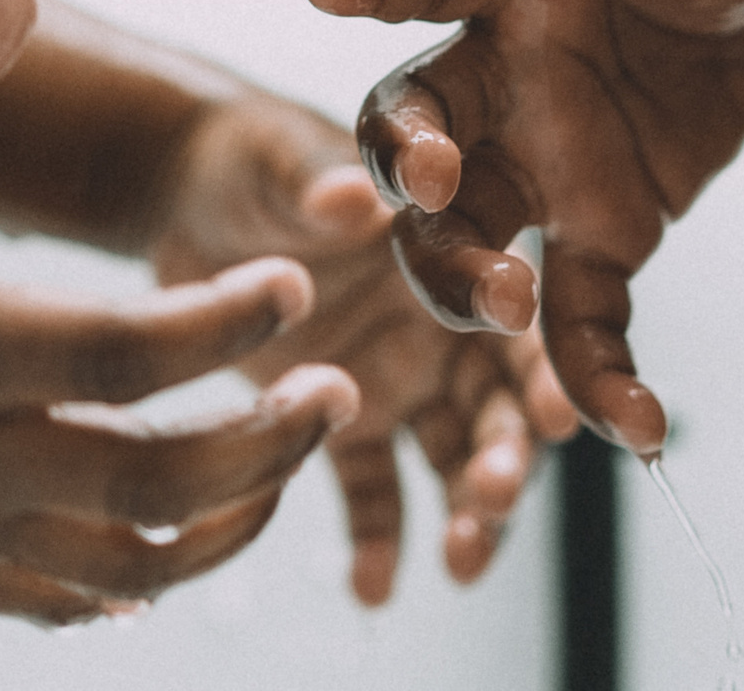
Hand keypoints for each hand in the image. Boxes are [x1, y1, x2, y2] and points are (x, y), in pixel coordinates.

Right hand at [0, 0, 358, 624]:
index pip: (114, 356)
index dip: (219, 328)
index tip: (297, 286)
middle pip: (144, 485)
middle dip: (261, 447)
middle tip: (342, 388)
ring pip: (122, 570)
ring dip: (227, 523)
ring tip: (295, 455)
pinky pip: (60, 603)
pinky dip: (142, 582)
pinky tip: (197, 532)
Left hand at [141, 84, 574, 602]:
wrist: (186, 195)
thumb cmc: (249, 156)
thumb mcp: (278, 158)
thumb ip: (318, 179)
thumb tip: (352, 195)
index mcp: (445, 250)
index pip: (512, 316)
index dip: (540, 365)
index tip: (556, 415)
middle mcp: (435, 323)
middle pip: (495, 403)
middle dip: (509, 456)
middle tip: (494, 498)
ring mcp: (391, 377)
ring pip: (449, 458)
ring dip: (465, 512)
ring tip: (458, 561)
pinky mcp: (333, 420)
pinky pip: (370, 492)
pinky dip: (377, 542)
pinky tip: (374, 587)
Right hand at [301, 0, 743, 456]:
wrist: (727, 3)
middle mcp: (503, 69)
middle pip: (413, 116)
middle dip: (407, 156)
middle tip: (437, 182)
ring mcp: (535, 162)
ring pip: (457, 235)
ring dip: (462, 277)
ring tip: (508, 309)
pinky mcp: (595, 233)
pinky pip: (573, 319)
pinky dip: (595, 379)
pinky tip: (639, 428)